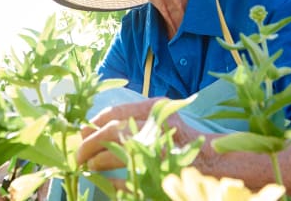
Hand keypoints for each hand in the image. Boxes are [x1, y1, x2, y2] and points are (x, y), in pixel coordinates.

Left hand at [76, 97, 199, 170]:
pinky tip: (105, 183)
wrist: (211, 160)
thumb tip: (88, 127)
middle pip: (112, 132)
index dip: (93, 124)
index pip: (115, 113)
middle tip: (79, 155)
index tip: (82, 133)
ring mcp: (161, 150)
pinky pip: (129, 178)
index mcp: (155, 108)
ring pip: (117, 153)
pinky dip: (113, 182)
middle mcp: (158, 126)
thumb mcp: (156, 118)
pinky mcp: (162, 172)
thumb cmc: (178, 138)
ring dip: (98, 161)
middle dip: (89, 144)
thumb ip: (129, 119)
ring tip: (90, 166)